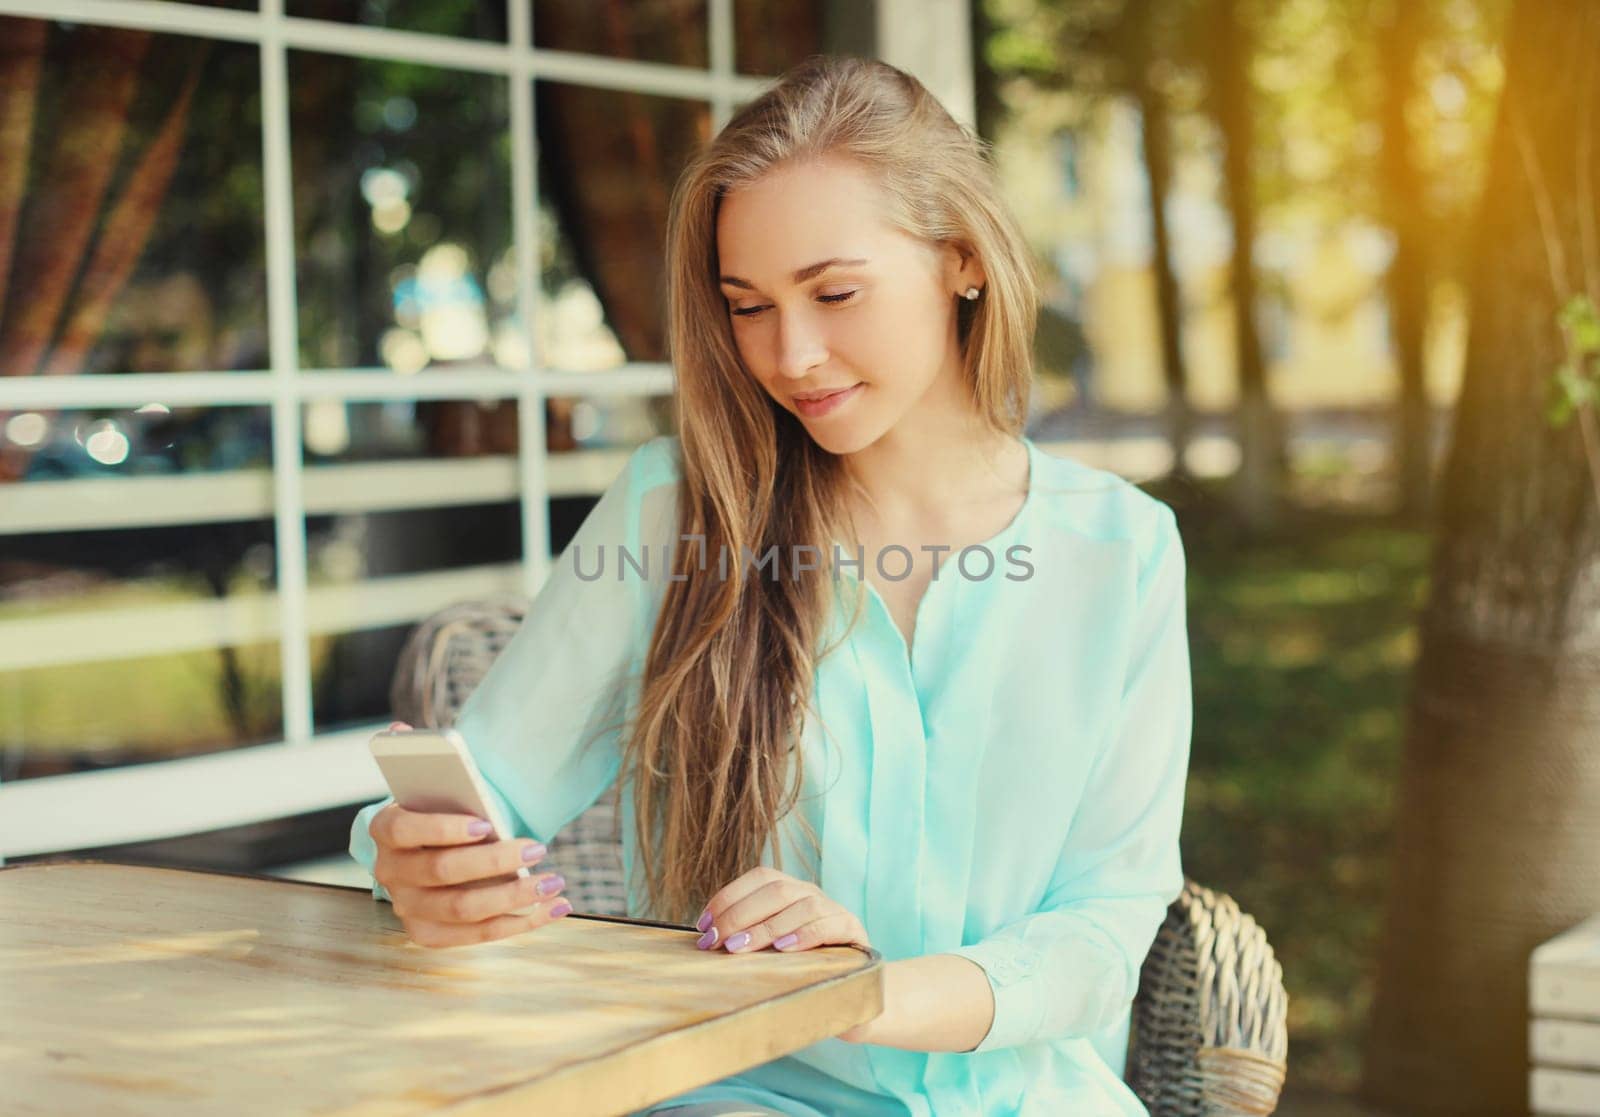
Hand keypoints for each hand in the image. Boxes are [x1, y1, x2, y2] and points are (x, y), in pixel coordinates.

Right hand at [369, 723, 570, 947]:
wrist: (427, 849)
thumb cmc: (439, 810)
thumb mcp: (430, 785)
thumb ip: (419, 761)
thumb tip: (400, 732)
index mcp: (384, 830)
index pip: (407, 829)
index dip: (445, 829)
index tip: (487, 824)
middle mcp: (390, 873)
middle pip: (442, 872)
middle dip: (494, 861)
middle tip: (538, 847)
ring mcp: (408, 908)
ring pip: (463, 909)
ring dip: (514, 897)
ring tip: (555, 882)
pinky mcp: (429, 935)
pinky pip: (477, 936)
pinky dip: (521, 924)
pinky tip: (556, 908)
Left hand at [694, 867, 871, 956]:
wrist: (855, 986)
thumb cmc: (804, 967)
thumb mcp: (773, 949)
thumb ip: (748, 937)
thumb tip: (706, 939)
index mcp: (790, 890)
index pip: (759, 878)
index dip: (728, 897)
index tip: (703, 925)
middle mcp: (810, 894)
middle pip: (775, 890)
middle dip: (739, 915)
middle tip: (715, 942)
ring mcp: (833, 910)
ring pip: (801, 905)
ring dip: (766, 927)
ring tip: (739, 948)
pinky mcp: (852, 930)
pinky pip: (827, 926)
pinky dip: (804, 935)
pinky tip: (783, 950)